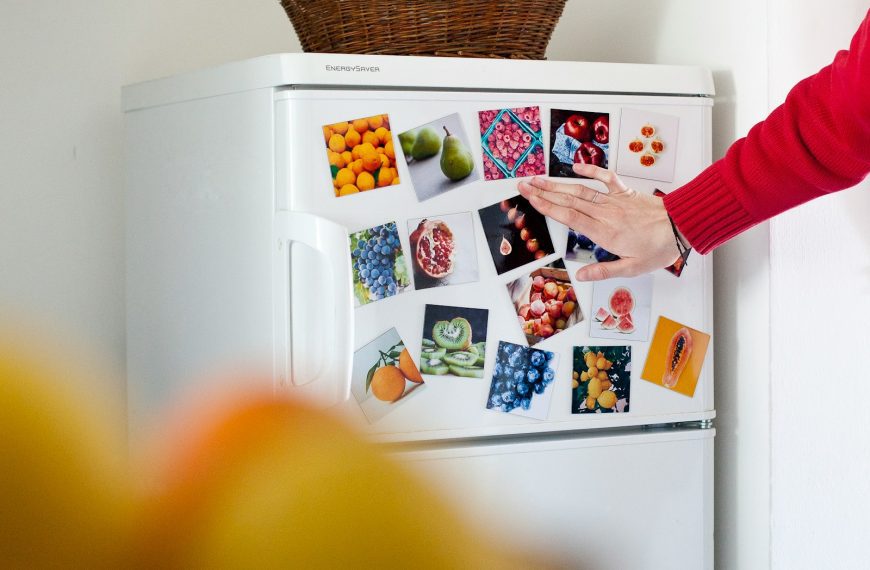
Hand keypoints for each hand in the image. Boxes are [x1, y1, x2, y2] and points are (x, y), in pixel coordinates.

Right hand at [517, 163, 680, 280]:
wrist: (681, 227)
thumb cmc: (659, 248)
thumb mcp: (632, 268)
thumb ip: (604, 270)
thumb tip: (581, 274)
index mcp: (603, 233)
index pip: (568, 217)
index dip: (547, 206)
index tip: (530, 199)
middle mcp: (605, 214)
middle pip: (568, 200)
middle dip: (543, 192)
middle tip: (524, 185)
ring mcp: (614, 201)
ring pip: (580, 190)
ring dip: (558, 183)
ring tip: (539, 179)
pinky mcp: (624, 193)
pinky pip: (605, 178)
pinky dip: (590, 170)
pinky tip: (575, 167)